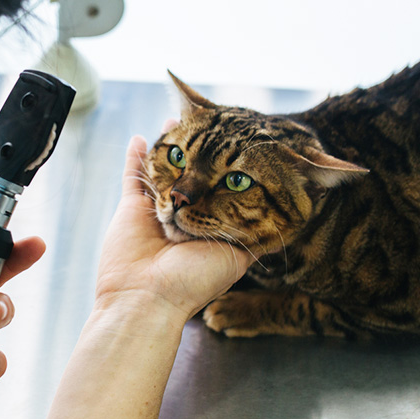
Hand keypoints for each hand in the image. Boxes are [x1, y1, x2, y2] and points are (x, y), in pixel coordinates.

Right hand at [94, 134, 251, 329]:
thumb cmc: (195, 281)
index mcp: (208, 226)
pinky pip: (132, 176)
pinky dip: (135, 156)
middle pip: (191, 175)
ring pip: (164, 170)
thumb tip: (287, 228)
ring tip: (177, 120)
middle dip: (197, 151)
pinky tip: (141, 138)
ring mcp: (157, 210)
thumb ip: (256, 239)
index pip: (218, 190)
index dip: (225, 167)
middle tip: (207, 122)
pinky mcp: (132, 207)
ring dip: (170, 146)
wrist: (149, 298)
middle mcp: (184, 216)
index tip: (238, 146)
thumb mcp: (238, 259)